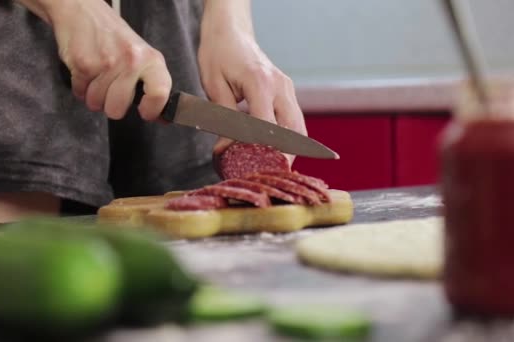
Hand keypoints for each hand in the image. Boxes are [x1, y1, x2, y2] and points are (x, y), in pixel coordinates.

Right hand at [18, 0, 171, 120]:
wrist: (82, 10)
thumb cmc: (114, 37)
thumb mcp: (142, 56)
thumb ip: (153, 85)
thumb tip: (164, 117)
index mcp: (151, 60)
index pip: (160, 94)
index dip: (152, 110)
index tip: (144, 112)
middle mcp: (132, 61)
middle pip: (117, 109)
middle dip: (110, 105)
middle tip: (111, 89)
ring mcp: (108, 63)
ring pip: (97, 103)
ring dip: (93, 96)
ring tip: (97, 77)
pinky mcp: (84, 64)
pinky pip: (80, 93)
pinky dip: (80, 88)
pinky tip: (85, 71)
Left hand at [198, 0, 306, 163]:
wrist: (230, 32)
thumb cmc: (218, 55)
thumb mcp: (214, 87)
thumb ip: (223, 119)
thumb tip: (227, 149)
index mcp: (261, 84)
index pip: (266, 129)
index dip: (255, 151)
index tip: (241, 164)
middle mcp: (281, 87)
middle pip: (294, 133)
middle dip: (283, 158)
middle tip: (267, 175)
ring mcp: (287, 88)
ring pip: (299, 129)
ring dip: (288, 150)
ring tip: (270, 167)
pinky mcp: (287, 91)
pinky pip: (294, 120)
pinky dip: (287, 138)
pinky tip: (272, 149)